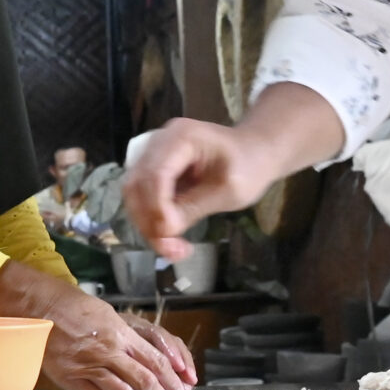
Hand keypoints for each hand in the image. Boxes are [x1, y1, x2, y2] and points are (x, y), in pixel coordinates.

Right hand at [0, 260, 195, 389]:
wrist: (40, 308)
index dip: (170, 377)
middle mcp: (108, 350)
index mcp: (120, 333)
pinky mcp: (72, 377)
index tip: (180, 388)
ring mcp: (89, 365)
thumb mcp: (106, 315)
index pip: (154, 359)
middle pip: (144, 377)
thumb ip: (126, 336)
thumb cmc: (73, 307)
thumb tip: (144, 355)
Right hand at [123, 119, 271, 259]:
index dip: (157, 207)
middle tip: (170, 250)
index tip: (170, 234)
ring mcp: (154, 154)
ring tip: (172, 249)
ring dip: (147, 225)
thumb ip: (193, 208)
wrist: (256, 151)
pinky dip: (151, 219)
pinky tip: (169, 236)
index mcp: (181, 138)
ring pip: (134, 194)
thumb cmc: (249, 166)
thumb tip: (164, 230)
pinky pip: (142, 196)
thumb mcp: (229, 191)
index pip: (155, 174)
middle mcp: (159, 142)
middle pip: (137, 184)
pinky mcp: (155, 168)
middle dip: (149, 221)